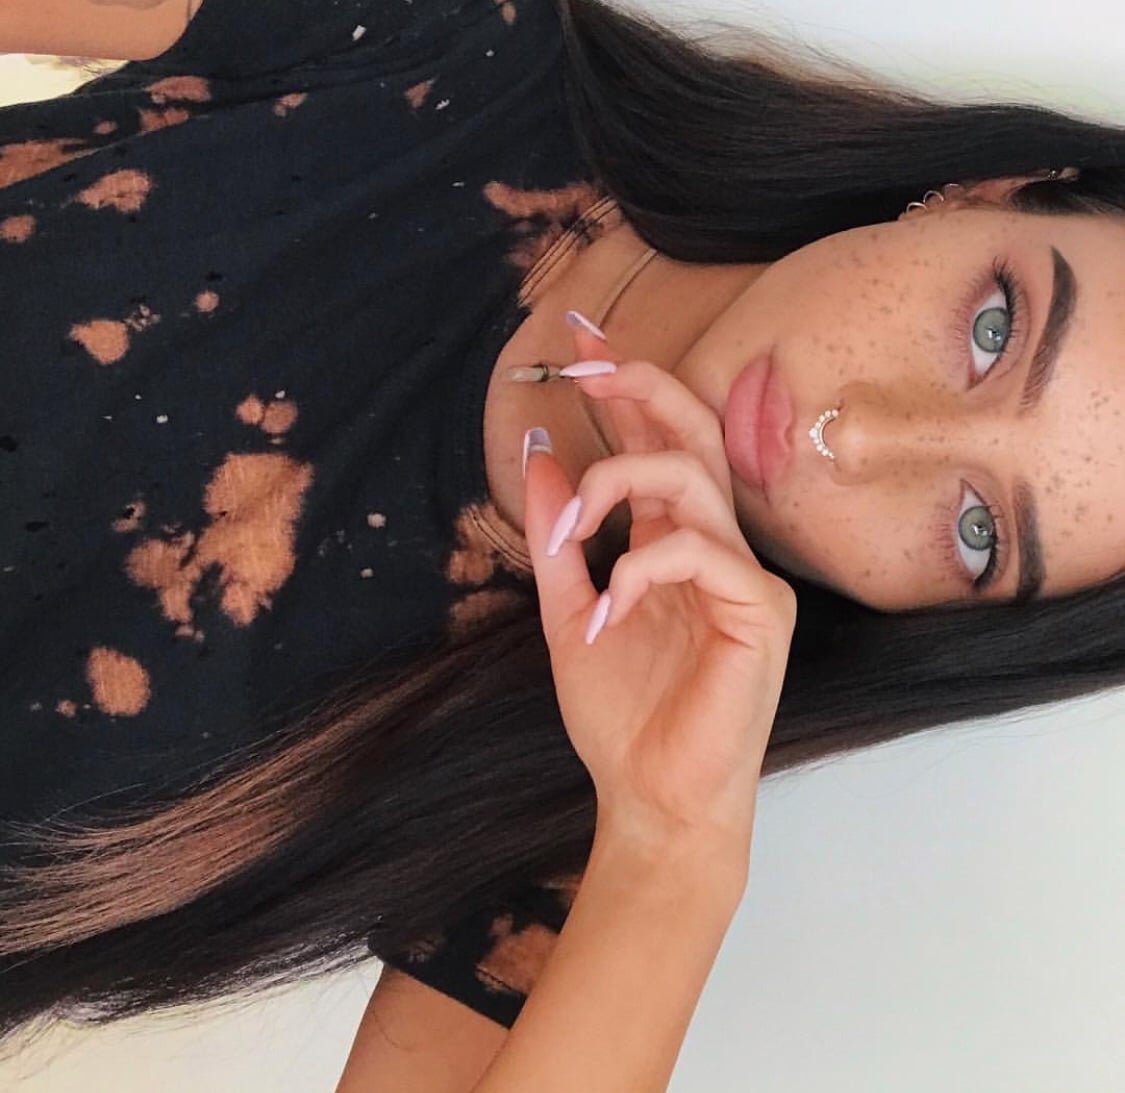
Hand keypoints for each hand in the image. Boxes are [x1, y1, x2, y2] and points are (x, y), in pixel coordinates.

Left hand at [523, 326, 796, 862]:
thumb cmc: (623, 715)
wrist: (654, 798)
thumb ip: (559, 539)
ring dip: (619, 480)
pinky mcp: (762, 613)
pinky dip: (642, 571)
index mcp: (672, 543)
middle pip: (693, 436)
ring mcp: (744, 577)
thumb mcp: (568, 614)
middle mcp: (713, 547)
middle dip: (640, 386)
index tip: (579, 339)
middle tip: (586, 359)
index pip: (654, 446)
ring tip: (572, 523)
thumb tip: (540, 454)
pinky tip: (606, 614)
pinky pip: (703, 554)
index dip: (623, 389)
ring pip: (695, 481)